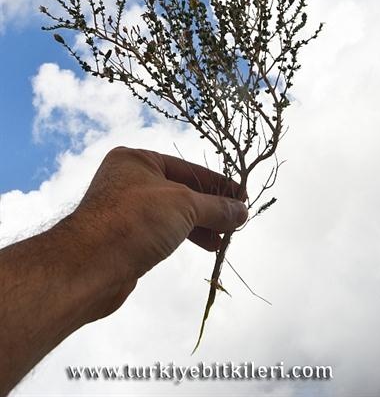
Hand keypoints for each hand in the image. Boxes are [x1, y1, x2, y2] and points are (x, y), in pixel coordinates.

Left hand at [71, 147, 247, 317]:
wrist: (89, 267)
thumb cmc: (134, 221)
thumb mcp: (183, 206)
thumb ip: (216, 207)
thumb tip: (243, 211)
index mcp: (137, 160)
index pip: (188, 168)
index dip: (218, 183)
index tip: (243, 196)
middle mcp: (129, 180)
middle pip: (181, 191)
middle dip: (211, 207)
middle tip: (237, 220)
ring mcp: (126, 209)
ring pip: (173, 213)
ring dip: (202, 225)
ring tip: (225, 238)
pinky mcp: (125, 236)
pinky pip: (164, 231)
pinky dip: (186, 236)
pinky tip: (206, 245)